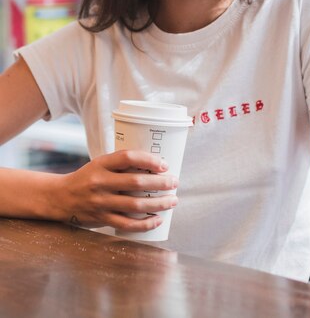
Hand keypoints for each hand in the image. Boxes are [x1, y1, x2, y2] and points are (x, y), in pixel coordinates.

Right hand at [57, 150, 177, 231]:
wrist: (61, 197)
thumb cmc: (87, 178)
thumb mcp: (100, 164)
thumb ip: (121, 165)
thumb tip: (154, 165)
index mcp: (101, 164)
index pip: (127, 157)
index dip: (148, 160)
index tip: (164, 164)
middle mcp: (100, 182)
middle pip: (135, 183)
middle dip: (160, 183)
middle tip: (174, 182)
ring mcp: (100, 202)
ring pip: (135, 205)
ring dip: (158, 204)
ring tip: (173, 201)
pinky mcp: (101, 219)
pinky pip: (127, 224)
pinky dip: (145, 224)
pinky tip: (158, 220)